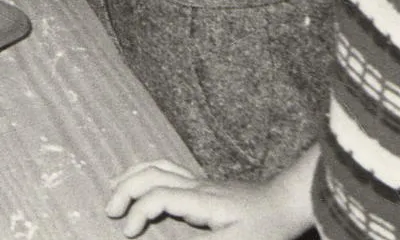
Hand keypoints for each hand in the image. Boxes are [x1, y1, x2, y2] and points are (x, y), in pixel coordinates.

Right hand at [104, 158, 314, 238]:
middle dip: (124, 190)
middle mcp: (195, 185)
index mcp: (200, 200)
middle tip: (111, 212)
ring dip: (131, 175)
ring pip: (156, 166)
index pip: (157, 197)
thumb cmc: (267, 227)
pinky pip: (167, 168)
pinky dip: (147, 171)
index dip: (138, 213)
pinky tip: (143, 179)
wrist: (288, 202)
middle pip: (149, 175)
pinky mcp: (205, 183)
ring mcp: (199, 181)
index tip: (129, 234)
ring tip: (114, 188)